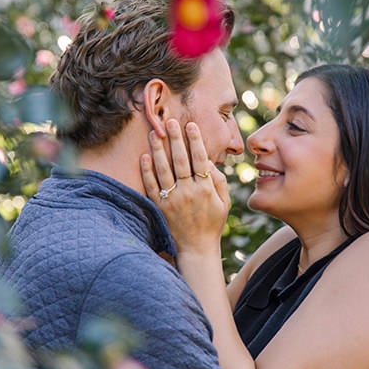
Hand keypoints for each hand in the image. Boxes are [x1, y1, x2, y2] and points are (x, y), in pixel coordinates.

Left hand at [140, 119, 230, 252]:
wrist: (196, 248)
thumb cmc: (213, 223)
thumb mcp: (224, 203)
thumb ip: (219, 182)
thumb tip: (210, 163)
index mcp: (205, 189)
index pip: (200, 159)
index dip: (195, 141)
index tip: (191, 125)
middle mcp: (188, 192)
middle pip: (180, 160)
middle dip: (175, 138)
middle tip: (170, 121)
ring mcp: (172, 199)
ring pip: (163, 169)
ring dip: (158, 149)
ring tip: (154, 133)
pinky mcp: (159, 206)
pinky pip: (151, 185)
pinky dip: (147, 170)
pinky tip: (144, 156)